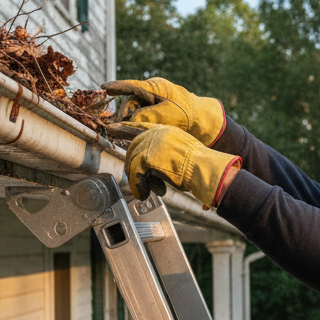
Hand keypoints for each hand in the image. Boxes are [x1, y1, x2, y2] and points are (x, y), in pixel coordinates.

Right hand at [102, 77, 225, 145]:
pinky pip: (139, 118)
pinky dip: (134, 126)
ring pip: (133, 112)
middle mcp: (152, 94)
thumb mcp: (167, 114)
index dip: (117, 87)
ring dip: (127, 123)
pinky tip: (129, 135)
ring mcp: (153, 103)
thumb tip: (130, 120)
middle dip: (122, 116)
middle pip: (130, 103)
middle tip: (114, 129)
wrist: (203, 123)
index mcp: (155, 88)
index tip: (103, 87)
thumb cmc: (188, 115)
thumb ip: (147, 115)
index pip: (132, 86)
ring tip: (120, 134)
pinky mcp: (154, 114)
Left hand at [124, 125, 240, 207]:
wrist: (205, 169)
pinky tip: (143, 194)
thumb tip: (151, 167)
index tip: (114, 128)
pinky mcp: (148, 158)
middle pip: (134, 146)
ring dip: (137, 179)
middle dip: (133, 165)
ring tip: (145, 190)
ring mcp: (152, 144)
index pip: (142, 126)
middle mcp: (157, 134)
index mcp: (166, 130)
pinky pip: (135, 174)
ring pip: (133, 161)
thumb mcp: (181, 153)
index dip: (126, 128)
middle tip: (138, 181)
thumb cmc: (200, 167)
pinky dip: (137, 186)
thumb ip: (164, 154)